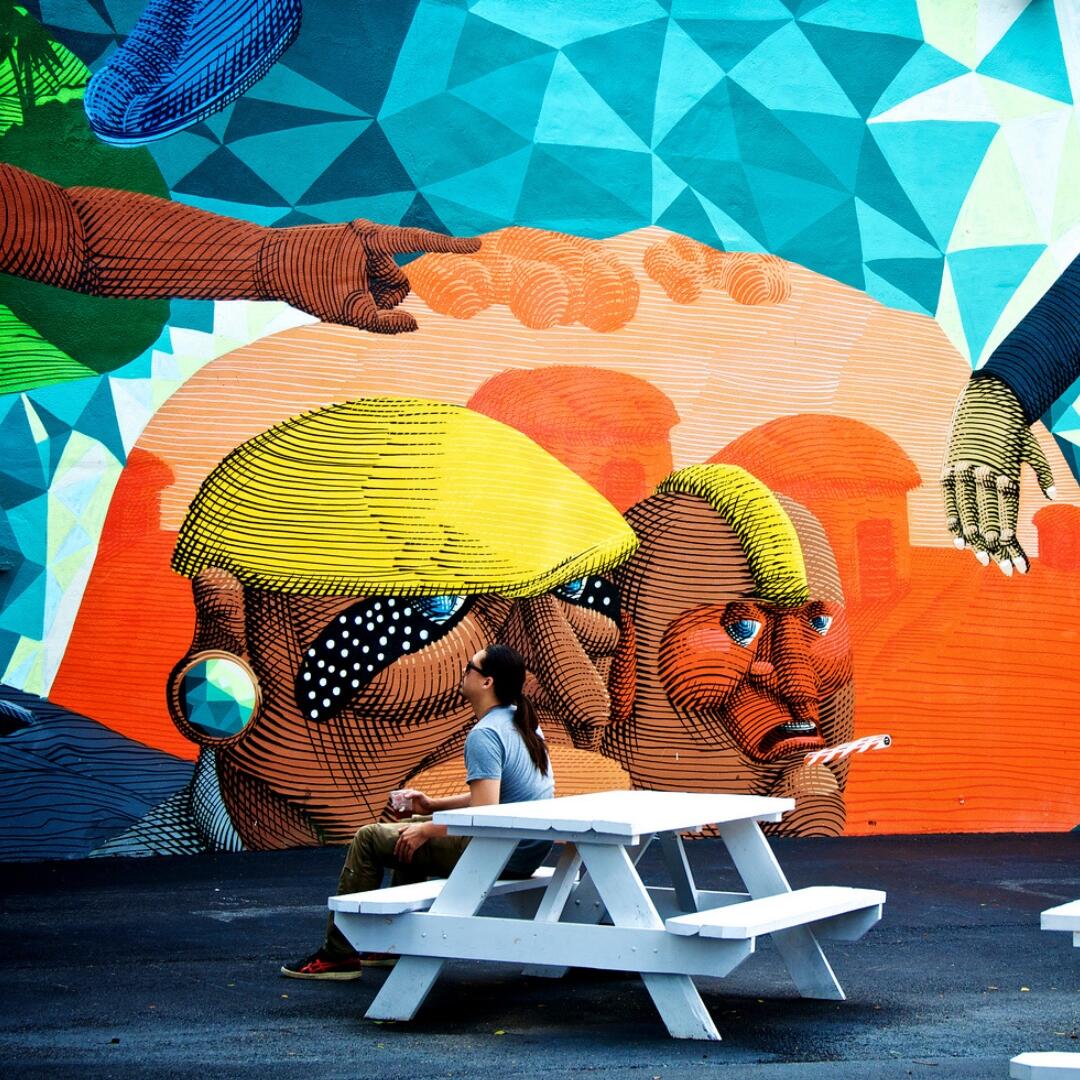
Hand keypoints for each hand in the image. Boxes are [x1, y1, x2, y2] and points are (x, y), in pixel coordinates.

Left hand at [258, 219, 479, 332]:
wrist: (261, 263)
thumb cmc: (303, 282)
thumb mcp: (348, 311)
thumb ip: (386, 323)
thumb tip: (414, 325)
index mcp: (371, 239)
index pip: (420, 241)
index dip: (451, 246)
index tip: (479, 246)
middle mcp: (367, 238)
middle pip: (398, 280)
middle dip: (383, 297)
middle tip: (348, 300)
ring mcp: (357, 247)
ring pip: (381, 284)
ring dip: (367, 298)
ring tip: (335, 297)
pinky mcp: (347, 255)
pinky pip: (366, 280)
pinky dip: (357, 293)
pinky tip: (334, 294)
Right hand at [386, 788, 434, 817]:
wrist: (431, 808)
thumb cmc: (426, 799)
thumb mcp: (419, 795)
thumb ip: (412, 794)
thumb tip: (404, 796)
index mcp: (411, 794)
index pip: (402, 794)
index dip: (397, 795)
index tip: (392, 796)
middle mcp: (410, 800)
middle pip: (401, 800)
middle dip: (396, 802)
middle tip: (392, 804)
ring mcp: (410, 806)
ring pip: (402, 806)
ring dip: (398, 808)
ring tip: (394, 809)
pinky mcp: (412, 811)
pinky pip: (405, 812)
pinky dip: (402, 813)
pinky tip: (399, 814)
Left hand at [393, 822, 431, 863]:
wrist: (424, 829)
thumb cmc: (418, 827)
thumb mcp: (409, 826)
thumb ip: (403, 828)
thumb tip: (398, 831)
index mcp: (403, 835)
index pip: (398, 844)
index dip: (396, 849)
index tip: (395, 854)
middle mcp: (404, 840)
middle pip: (401, 849)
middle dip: (400, 855)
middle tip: (400, 859)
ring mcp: (408, 843)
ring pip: (405, 853)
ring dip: (404, 858)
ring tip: (405, 861)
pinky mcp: (413, 846)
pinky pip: (409, 854)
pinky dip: (409, 858)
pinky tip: (409, 861)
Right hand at [941, 375, 1055, 573]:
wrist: (984, 401)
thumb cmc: (1012, 427)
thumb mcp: (1032, 448)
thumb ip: (1043, 473)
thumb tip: (1051, 496)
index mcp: (1005, 471)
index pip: (1009, 512)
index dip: (1012, 536)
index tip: (1016, 556)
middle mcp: (983, 475)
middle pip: (990, 518)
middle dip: (999, 546)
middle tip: (1006, 570)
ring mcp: (963, 473)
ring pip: (969, 513)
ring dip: (975, 539)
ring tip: (982, 560)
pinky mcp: (949, 470)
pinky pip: (950, 501)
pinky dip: (954, 521)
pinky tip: (959, 539)